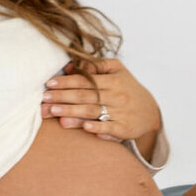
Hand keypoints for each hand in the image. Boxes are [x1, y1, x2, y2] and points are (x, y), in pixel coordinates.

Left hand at [41, 58, 160, 142]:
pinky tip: (85, 128)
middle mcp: (116, 96)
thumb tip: (71, 66)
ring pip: (94, 112)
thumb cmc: (128, 88)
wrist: (150, 112)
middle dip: (63, 97)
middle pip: (86, 96)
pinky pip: (110, 129)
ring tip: (54, 113)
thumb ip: (95, 65)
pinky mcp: (124, 129)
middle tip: (45, 99)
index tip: (49, 83)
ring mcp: (120, 113)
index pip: (86, 80)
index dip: (67, 81)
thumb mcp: (117, 70)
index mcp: (113, 80)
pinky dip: (98, 128)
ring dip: (73, 113)